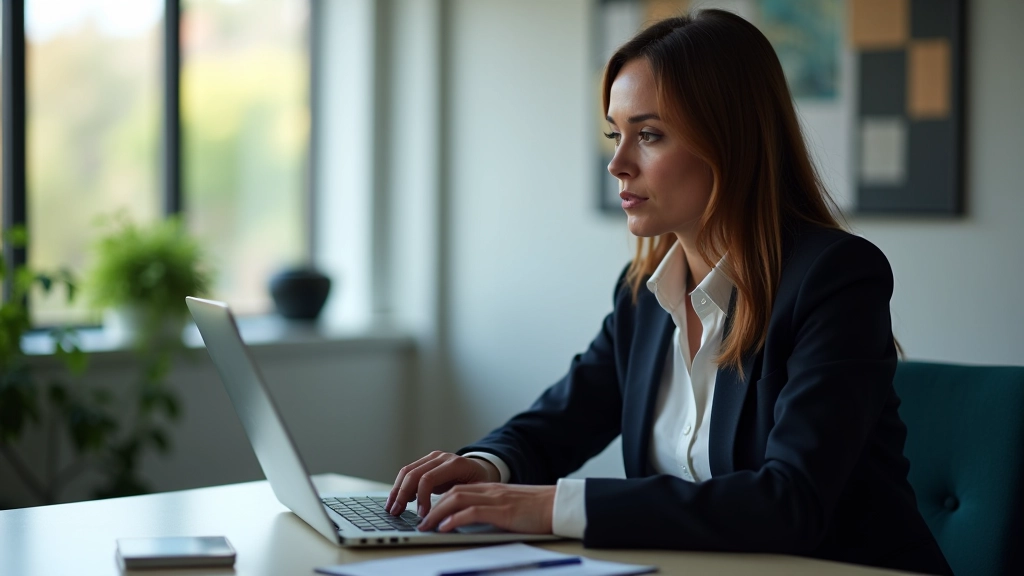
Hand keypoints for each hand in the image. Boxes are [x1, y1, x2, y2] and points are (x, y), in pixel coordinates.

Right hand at [385, 451, 499, 516]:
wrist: (480, 468)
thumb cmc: (480, 483)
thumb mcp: (478, 492)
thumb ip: (462, 500)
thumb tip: (447, 517)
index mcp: (455, 464)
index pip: (429, 478)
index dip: (422, 497)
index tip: (422, 515)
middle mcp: (441, 457)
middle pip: (414, 473)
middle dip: (402, 494)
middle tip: (397, 513)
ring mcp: (432, 458)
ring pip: (407, 471)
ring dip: (397, 490)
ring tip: (392, 508)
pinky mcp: (426, 462)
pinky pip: (408, 472)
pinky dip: (400, 486)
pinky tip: (398, 500)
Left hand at [417, 483, 555, 533]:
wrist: (557, 506)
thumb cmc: (536, 510)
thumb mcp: (508, 507)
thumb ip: (491, 509)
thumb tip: (470, 522)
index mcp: (490, 489)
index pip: (456, 489)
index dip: (438, 500)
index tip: (425, 513)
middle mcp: (489, 491)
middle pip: (452, 492)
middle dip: (432, 506)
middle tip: (419, 521)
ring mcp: (495, 499)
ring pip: (457, 499)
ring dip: (437, 512)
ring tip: (425, 525)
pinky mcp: (502, 511)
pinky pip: (472, 512)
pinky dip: (454, 519)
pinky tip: (444, 527)